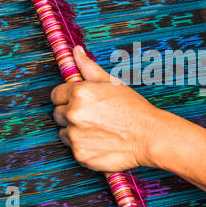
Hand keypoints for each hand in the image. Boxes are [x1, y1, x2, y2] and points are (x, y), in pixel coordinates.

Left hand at [51, 45, 162, 172]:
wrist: (149, 136)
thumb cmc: (133, 108)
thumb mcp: (111, 83)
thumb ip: (88, 67)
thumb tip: (76, 51)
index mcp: (79, 93)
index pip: (56, 95)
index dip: (66, 98)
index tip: (78, 102)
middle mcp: (73, 114)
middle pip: (58, 114)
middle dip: (70, 114)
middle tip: (92, 117)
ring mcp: (75, 136)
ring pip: (63, 133)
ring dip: (75, 132)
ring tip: (98, 130)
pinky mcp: (80, 154)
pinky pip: (73, 150)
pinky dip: (83, 147)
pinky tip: (100, 142)